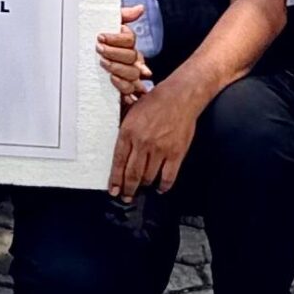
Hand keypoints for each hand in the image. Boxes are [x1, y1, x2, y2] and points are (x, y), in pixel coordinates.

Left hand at [97, 4, 152, 104]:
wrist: (77, 61)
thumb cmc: (93, 42)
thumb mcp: (105, 26)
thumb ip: (123, 15)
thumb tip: (140, 8)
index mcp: (127, 44)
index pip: (130, 40)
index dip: (116, 38)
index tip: (100, 36)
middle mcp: (130, 60)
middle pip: (132, 57)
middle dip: (114, 52)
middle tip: (99, 50)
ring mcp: (127, 75)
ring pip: (133, 73)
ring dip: (118, 67)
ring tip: (103, 63)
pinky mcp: (122, 89)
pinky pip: (130, 90)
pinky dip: (123, 85)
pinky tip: (113, 79)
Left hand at [108, 74, 202, 198]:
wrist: (180, 96)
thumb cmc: (156, 101)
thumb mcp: (132, 111)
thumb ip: (125, 129)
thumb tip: (119, 148)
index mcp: (128, 131)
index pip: (118, 161)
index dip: (115, 179)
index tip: (113, 190)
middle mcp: (142, 142)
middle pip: (132, 174)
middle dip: (127, 188)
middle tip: (126, 196)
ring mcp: (159, 149)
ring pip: (148, 177)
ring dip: (144, 186)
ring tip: (141, 190)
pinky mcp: (175, 153)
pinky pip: (168, 177)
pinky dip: (163, 186)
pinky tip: (160, 188)